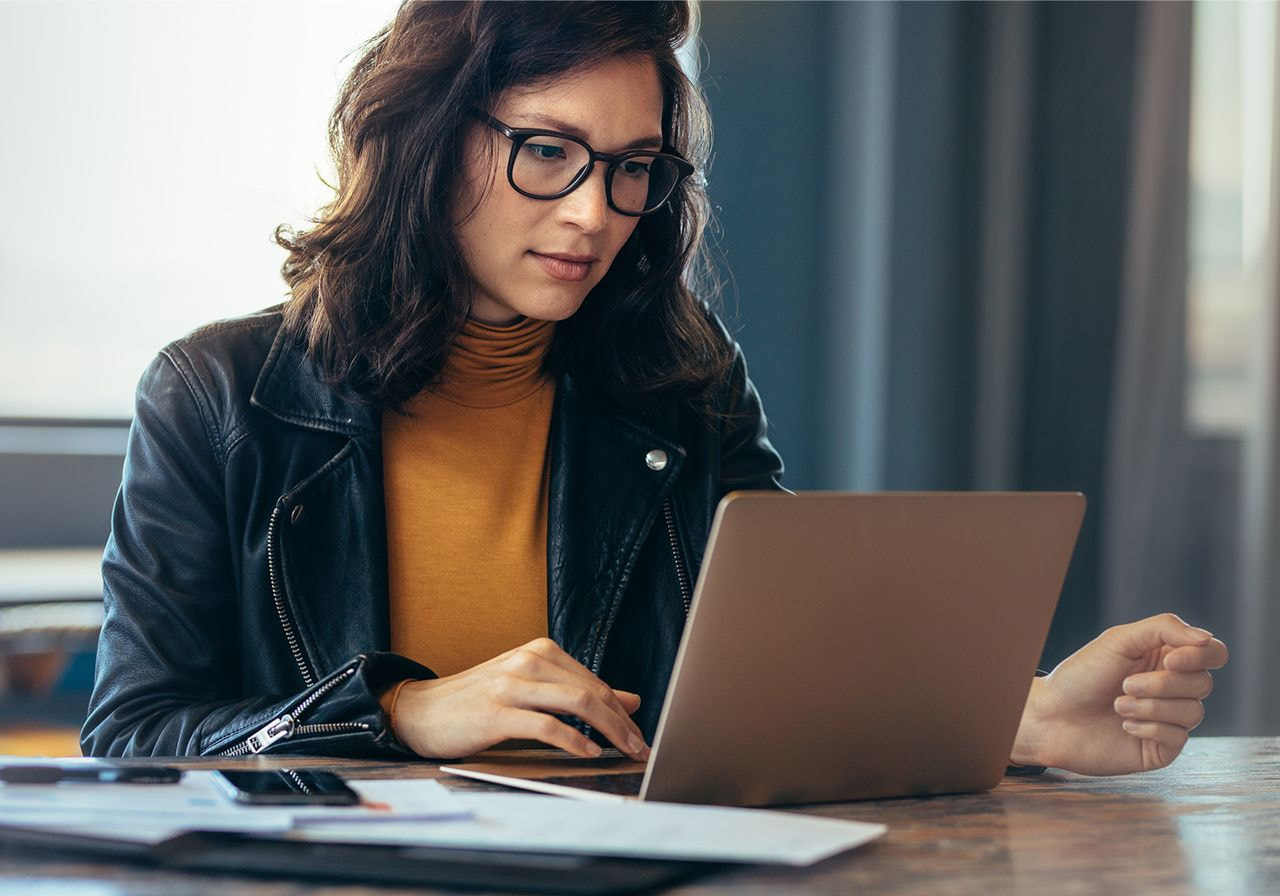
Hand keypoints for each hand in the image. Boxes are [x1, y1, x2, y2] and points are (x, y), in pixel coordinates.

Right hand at [388, 638, 649, 761]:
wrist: (420, 709)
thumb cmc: (477, 701)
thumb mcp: (531, 688)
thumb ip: (577, 691)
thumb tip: (630, 700)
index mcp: (540, 652)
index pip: (595, 681)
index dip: (622, 711)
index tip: (640, 735)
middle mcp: (529, 661)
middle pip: (592, 691)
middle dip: (623, 723)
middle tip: (641, 748)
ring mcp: (512, 684)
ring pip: (577, 703)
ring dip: (609, 730)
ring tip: (624, 751)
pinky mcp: (496, 712)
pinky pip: (546, 725)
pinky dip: (573, 740)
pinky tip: (588, 752)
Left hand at [1011, 613, 1228, 774]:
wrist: (1051, 716)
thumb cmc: (1081, 675)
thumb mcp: (1119, 640)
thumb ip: (1164, 629)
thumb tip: (1206, 638)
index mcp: (1166, 658)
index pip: (1212, 653)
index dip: (1200, 656)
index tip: (1169, 661)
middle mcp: (1172, 688)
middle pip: (1203, 683)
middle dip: (1163, 684)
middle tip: (1125, 684)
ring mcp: (1169, 719)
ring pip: (1194, 711)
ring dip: (1152, 706)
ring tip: (1118, 704)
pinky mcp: (1161, 747)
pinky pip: (1179, 737)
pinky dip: (1150, 727)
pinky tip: (1124, 725)